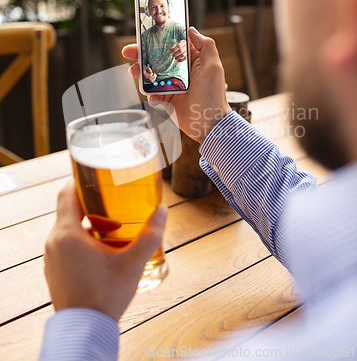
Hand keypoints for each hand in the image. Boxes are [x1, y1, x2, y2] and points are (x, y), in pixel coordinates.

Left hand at [44, 179, 166, 321]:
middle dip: (92, 204)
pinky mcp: (54, 268)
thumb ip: (150, 235)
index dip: (79, 180)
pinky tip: (103, 250)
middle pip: (69, 209)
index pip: (66, 193)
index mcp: (68, 234)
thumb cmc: (105, 296)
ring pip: (68, 227)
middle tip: (114, 203)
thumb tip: (163, 212)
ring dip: (89, 223)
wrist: (85, 330)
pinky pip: (66, 243)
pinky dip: (82, 239)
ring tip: (115, 229)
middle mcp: (54, 242)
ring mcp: (52, 256)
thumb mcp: (133, 263)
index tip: (96, 176)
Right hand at [122, 27, 230, 142]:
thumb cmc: (213, 94)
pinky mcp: (168, 100)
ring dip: (141, 73)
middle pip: (158, 58)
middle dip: (141, 54)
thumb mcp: (213, 66)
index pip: (172, 44)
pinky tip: (153, 97)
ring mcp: (173, 85)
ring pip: (152, 75)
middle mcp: (181, 71)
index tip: (145, 34)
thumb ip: (205, 45)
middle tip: (128, 51)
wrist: (209, 124)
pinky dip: (150, 94)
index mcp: (192, 60)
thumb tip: (191, 30)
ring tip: (133, 72)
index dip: (159, 39)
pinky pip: (153, 94)